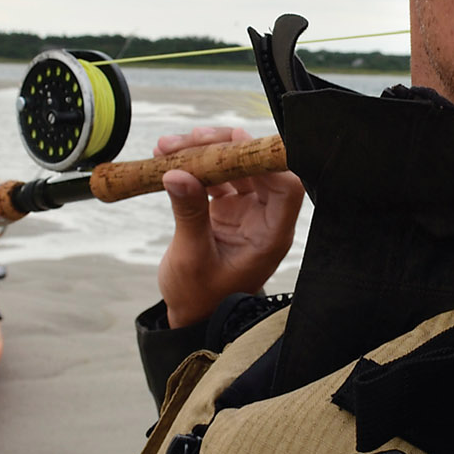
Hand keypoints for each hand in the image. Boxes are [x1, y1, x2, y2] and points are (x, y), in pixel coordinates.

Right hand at [155, 125, 304, 327]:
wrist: (192, 314)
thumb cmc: (200, 298)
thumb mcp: (191, 257)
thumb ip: (188, 214)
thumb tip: (176, 173)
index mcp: (271, 234)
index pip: (286, 188)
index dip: (266, 160)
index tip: (234, 141)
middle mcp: (264, 217)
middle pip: (256, 168)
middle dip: (223, 148)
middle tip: (189, 139)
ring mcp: (247, 210)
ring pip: (233, 168)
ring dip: (203, 153)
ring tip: (166, 147)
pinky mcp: (228, 208)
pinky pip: (216, 177)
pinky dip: (194, 166)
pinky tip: (167, 160)